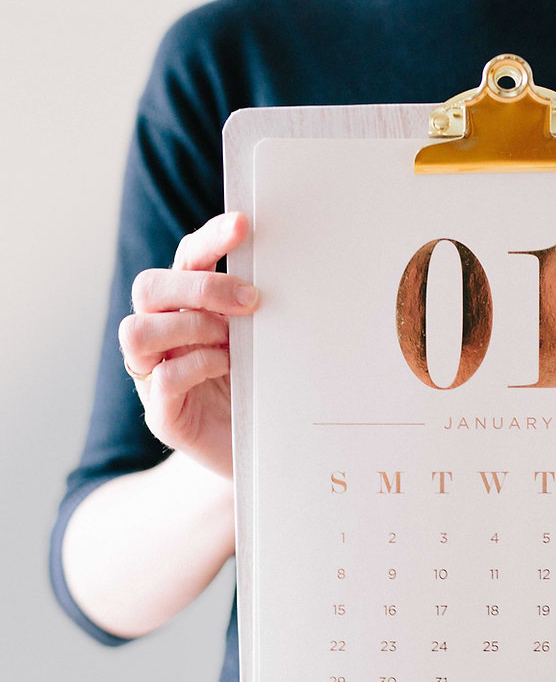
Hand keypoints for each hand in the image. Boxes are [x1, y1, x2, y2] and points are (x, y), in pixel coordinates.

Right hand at [118, 212, 256, 476]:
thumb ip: (262, 313)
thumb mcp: (266, 345)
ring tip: (231, 343)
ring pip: (136, 331)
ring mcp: (154, 375)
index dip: (210, 239)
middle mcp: (162, 336)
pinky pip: (161, 379)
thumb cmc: (262, 391)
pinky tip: (227, 369)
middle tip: (251, 301)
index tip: (244, 225)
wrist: (259, 456)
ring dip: (190, 327)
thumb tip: (292, 274)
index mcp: (187, 309)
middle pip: (149, 287)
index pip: (186, 259)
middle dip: (201, 286)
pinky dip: (196, 366)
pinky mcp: (163, 414)